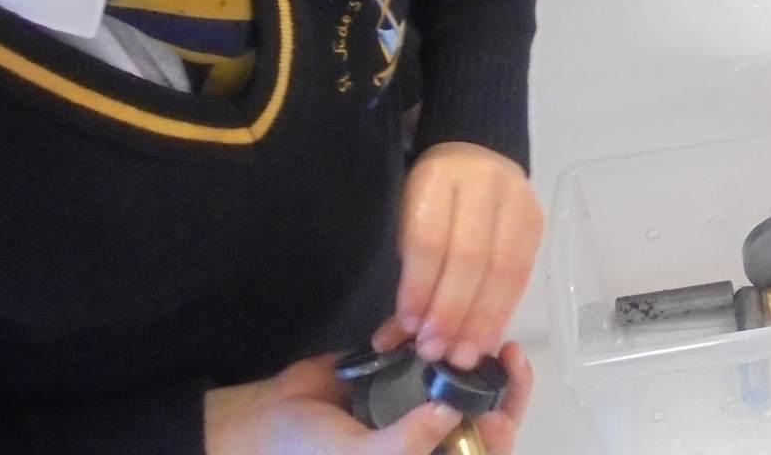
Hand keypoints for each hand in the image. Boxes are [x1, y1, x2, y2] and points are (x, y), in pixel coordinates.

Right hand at [205, 346, 535, 454]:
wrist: (262, 420)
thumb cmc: (308, 454)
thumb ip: (405, 445)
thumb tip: (452, 412)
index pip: (484, 447)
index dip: (503, 420)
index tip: (509, 389)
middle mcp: (430, 436)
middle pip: (482, 410)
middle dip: (497, 382)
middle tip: (504, 351)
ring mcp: (416, 402)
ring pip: (461, 377)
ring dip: (470, 352)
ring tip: (476, 329)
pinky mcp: (398, 369)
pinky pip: (428, 350)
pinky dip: (432, 333)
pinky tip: (424, 327)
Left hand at [371, 143, 542, 372]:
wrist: (475, 153)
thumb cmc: (432, 196)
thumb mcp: (407, 221)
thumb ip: (407, 276)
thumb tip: (392, 339)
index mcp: (439, 178)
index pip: (430, 239)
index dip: (420, 287)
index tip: (410, 328)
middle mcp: (483, 185)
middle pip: (470, 257)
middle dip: (452, 311)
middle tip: (436, 351)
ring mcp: (517, 201)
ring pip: (503, 268)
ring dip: (482, 319)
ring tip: (463, 356)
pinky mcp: (537, 221)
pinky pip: (523, 273)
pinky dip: (504, 311)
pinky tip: (488, 338)